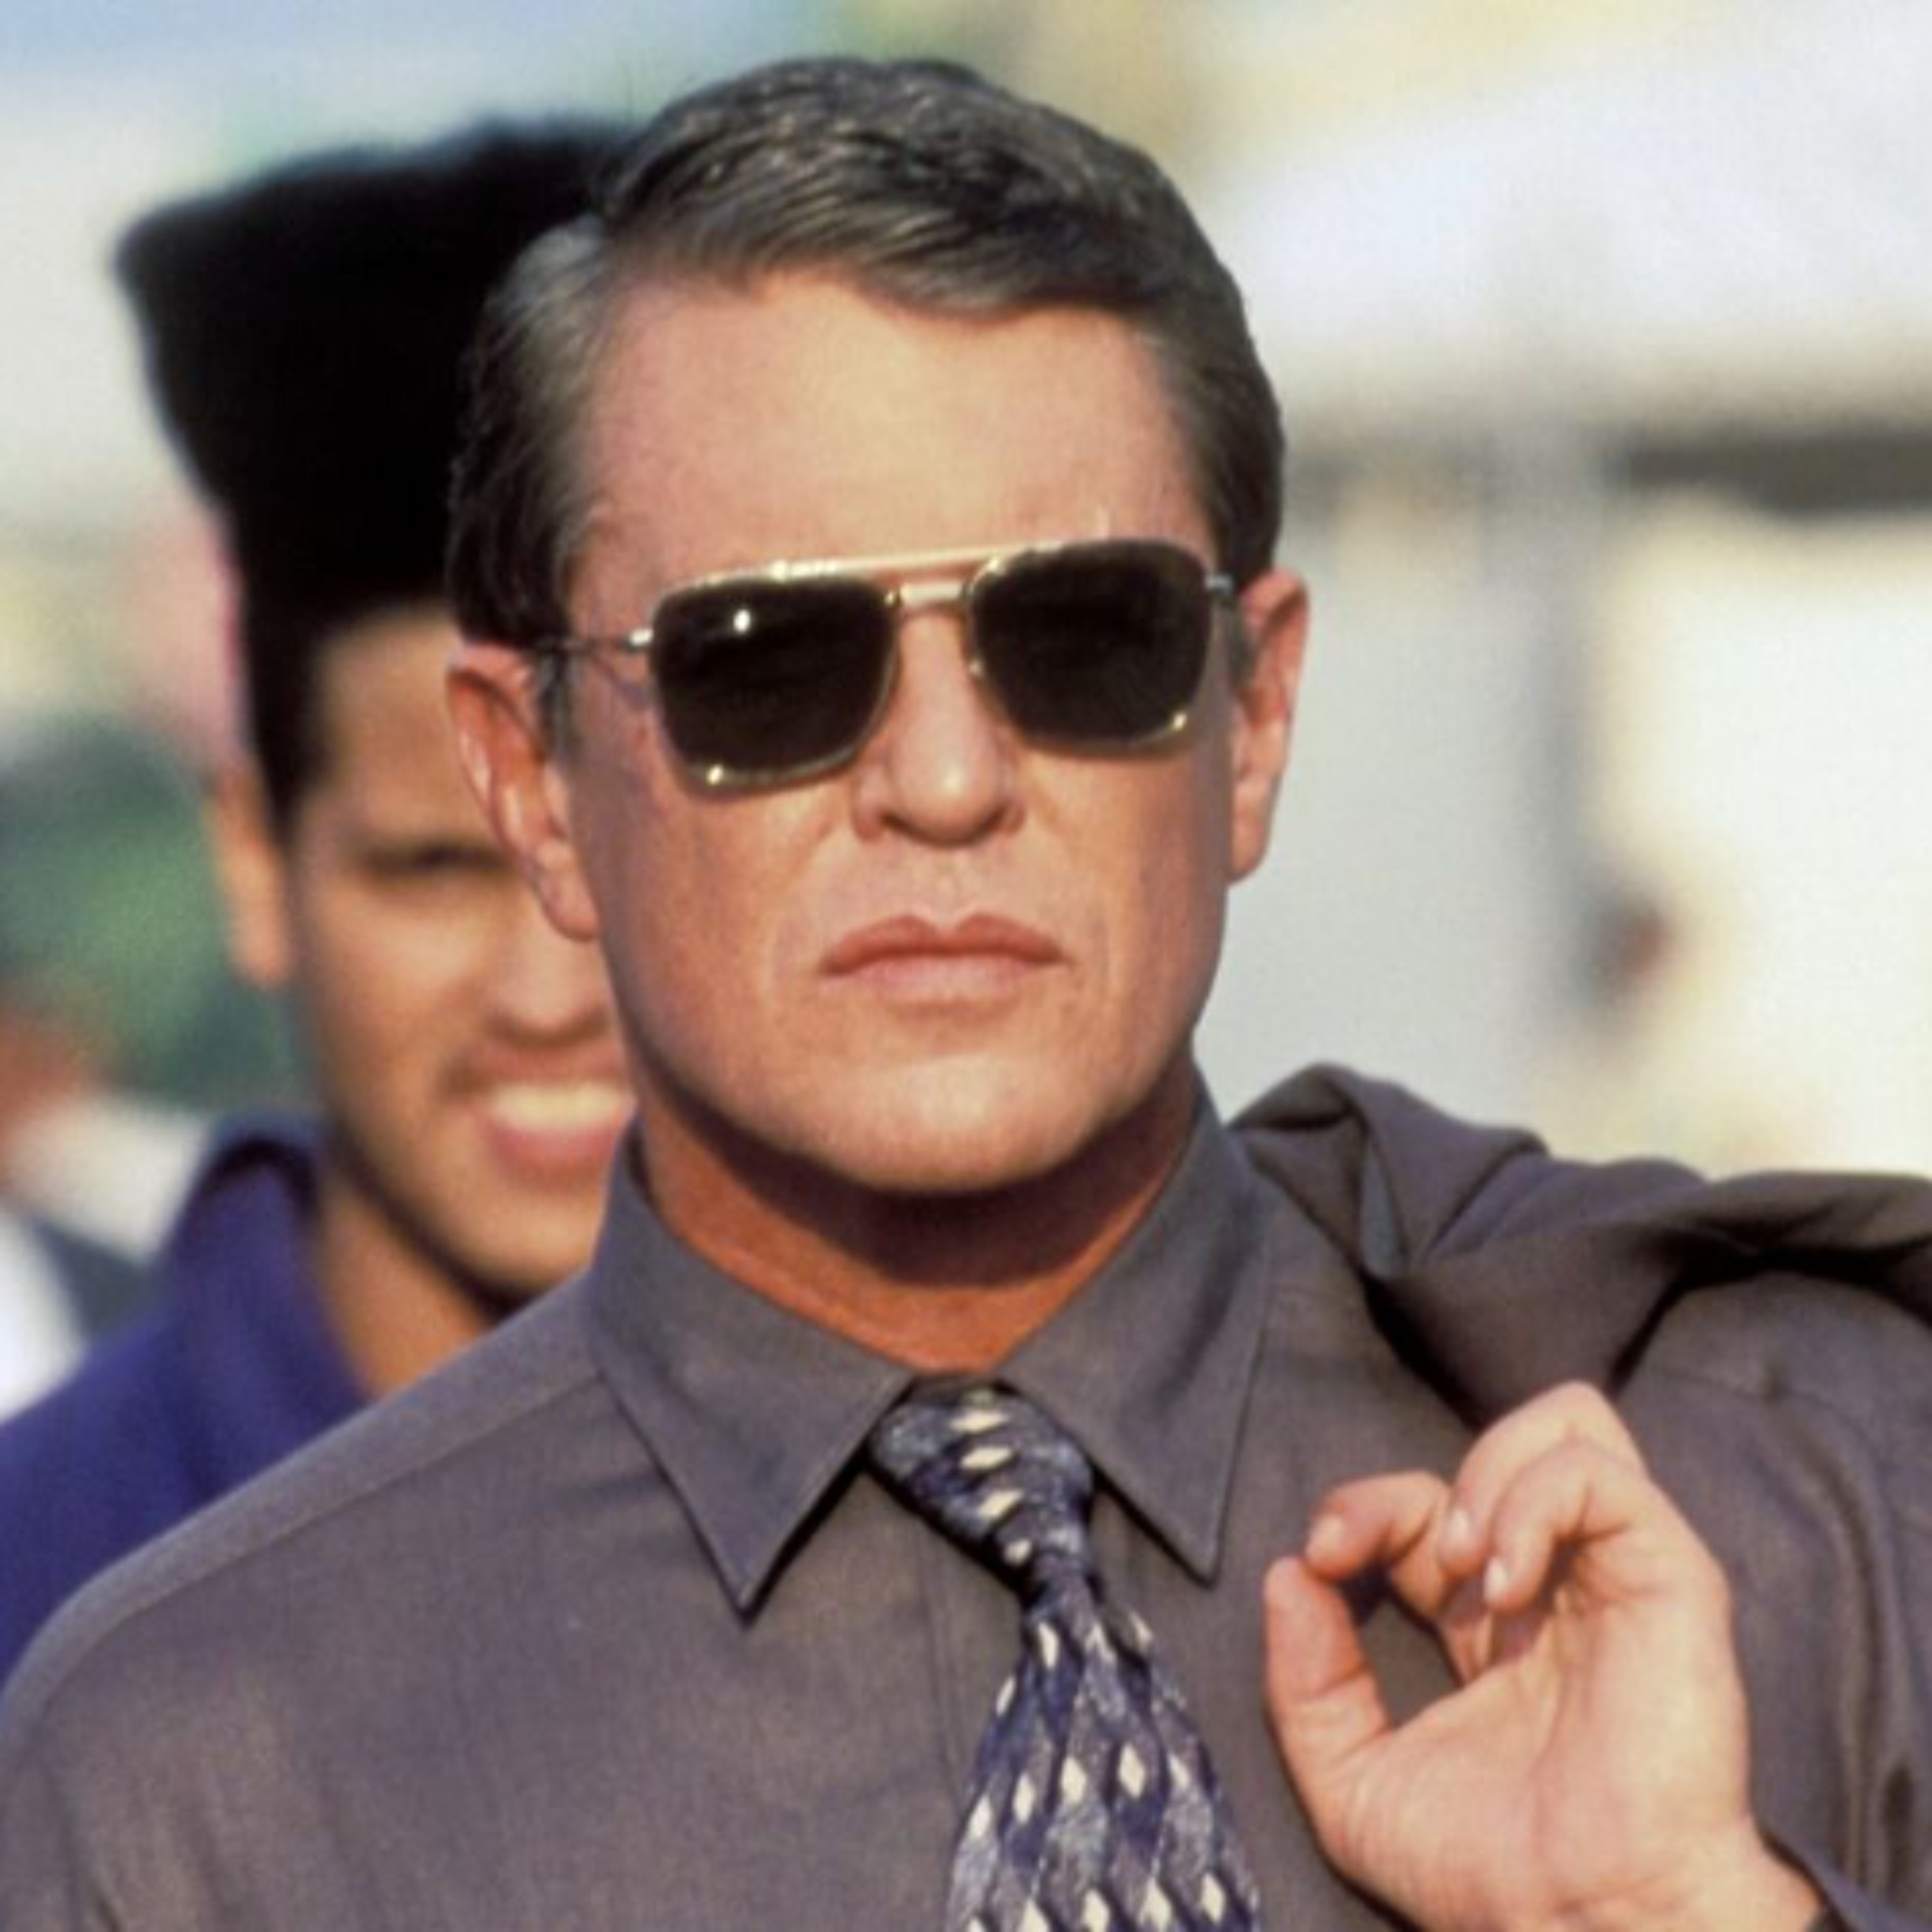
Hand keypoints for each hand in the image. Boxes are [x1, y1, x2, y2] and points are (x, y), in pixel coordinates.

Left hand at [1263, 1383, 1820, 1930]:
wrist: (1585, 1927)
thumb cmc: (1489, 1875)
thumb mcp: (1352, 1782)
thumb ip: (1305, 1682)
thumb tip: (1286, 1574)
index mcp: (1490, 1623)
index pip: (1422, 1510)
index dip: (1361, 1513)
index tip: (1320, 1559)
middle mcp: (1558, 1586)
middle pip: (1486, 1450)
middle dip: (1398, 1488)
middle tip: (1360, 1552)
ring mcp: (1616, 1575)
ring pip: (1567, 1425)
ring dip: (1482, 1475)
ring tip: (1454, 1564)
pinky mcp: (1669, 1578)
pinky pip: (1598, 1473)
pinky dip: (1531, 1501)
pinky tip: (1501, 1584)